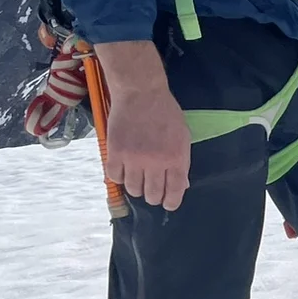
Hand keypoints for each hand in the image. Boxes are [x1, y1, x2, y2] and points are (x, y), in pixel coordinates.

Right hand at [95, 40, 190, 210]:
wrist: (141, 93)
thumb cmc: (165, 113)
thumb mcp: (182, 137)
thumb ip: (181, 161)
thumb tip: (181, 185)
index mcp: (176, 158)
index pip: (175, 191)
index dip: (171, 202)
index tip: (168, 205)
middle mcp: (156, 162)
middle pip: (152, 194)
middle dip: (153, 196)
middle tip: (152, 192)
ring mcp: (134, 158)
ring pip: (133, 188)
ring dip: (136, 187)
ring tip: (137, 178)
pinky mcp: (115, 152)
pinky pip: (114, 176)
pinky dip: (119, 176)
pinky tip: (123, 169)